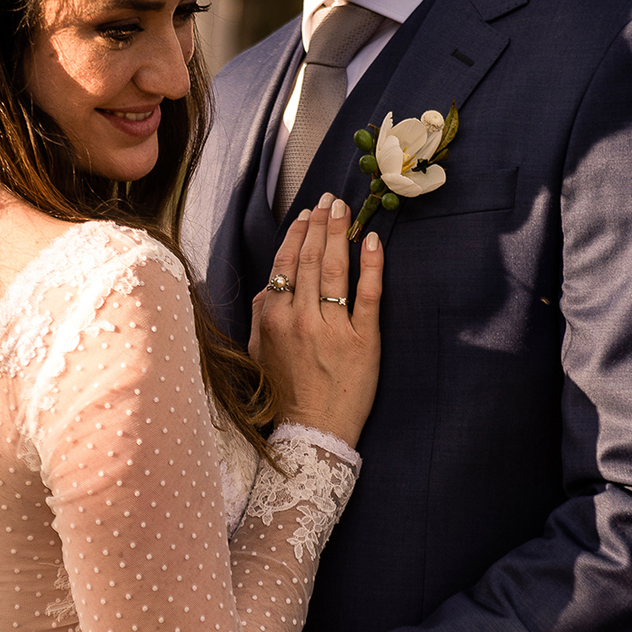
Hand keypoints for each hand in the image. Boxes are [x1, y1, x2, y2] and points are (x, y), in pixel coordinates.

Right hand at [250, 194, 381, 446]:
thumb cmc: (284, 394)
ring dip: (340, 234)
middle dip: (320, 224)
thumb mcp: (259, 353)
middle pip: (309, 259)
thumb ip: (261, 316)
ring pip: (334, 270)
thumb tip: (268, 286)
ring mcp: (332, 328)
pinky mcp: (363, 340)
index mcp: (274, 319)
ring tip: (347, 210)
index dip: (297, 234)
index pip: (284, 265)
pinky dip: (370, 266)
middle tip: (331, 200)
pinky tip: (372, 243)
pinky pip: (368, 295)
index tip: (307, 213)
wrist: (312, 431)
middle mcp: (300, 318)